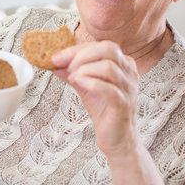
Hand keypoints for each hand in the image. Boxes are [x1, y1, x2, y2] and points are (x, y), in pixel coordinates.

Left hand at [52, 41, 139, 157]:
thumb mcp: (85, 86)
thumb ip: (72, 72)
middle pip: (108, 49)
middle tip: (66, 66)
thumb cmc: (104, 110)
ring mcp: (128, 89)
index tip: (57, 57)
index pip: (101, 46)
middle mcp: (129, 73)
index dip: (76, 49)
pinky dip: (90, 83)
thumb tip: (55, 62)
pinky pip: (109, 89)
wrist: (116, 138)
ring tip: (73, 78)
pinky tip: (79, 84)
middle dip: (81, 55)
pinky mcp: (123, 105)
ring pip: (108, 67)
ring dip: (84, 70)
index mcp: (123, 64)